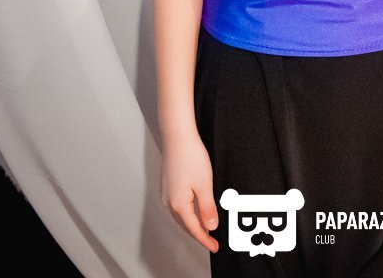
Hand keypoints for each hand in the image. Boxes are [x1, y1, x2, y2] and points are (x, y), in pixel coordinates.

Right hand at [160, 132, 219, 252]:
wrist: (177, 136)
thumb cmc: (189, 155)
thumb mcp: (204, 184)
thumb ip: (207, 208)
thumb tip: (210, 226)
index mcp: (178, 204)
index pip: (194, 229)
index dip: (205, 239)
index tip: (215, 247)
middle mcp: (169, 201)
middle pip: (185, 225)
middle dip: (199, 234)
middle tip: (211, 241)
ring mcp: (167, 193)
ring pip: (181, 216)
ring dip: (192, 224)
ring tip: (205, 229)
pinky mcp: (168, 185)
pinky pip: (178, 206)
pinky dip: (188, 213)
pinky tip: (194, 209)